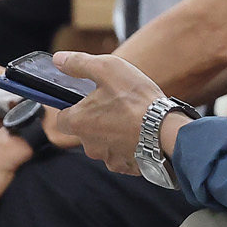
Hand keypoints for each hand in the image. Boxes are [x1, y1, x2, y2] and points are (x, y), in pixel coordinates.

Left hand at [51, 51, 164, 172]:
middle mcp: (89, 145)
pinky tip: (140, 133)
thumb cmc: (137, 100)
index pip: (61, 119)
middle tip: (115, 105)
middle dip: (96, 121)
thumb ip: (79, 63)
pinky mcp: (125, 167)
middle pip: (84, 132)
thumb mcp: (107, 68)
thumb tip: (59, 59)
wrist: (166, 129)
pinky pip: (122, 155)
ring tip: (131, 119)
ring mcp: (108, 158)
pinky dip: (128, 146)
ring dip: (113, 134)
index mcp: (79, 122)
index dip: (72, 108)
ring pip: (104, 144)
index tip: (85, 101)